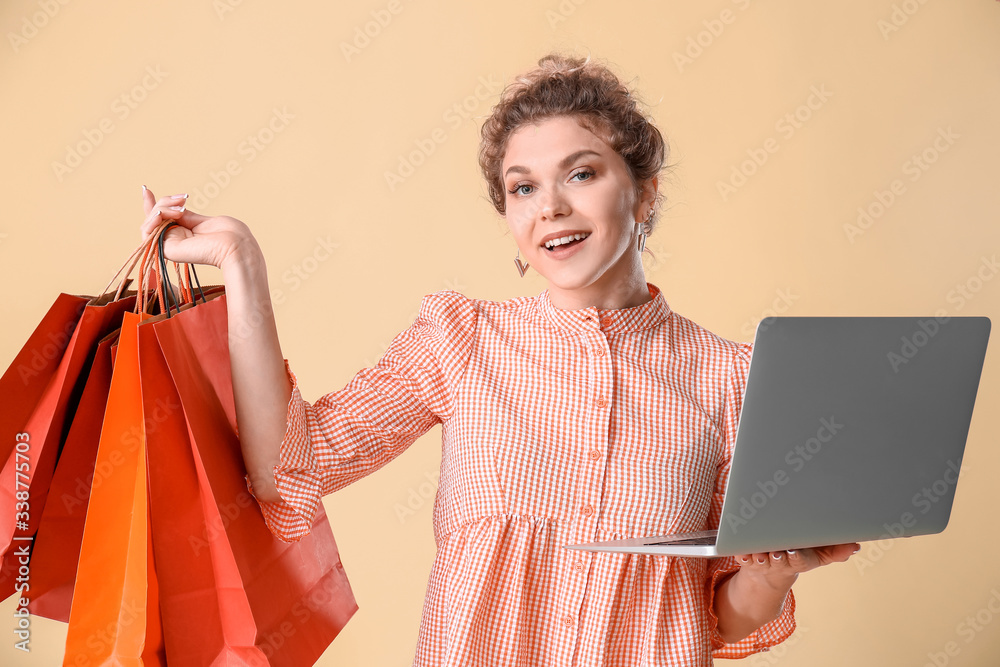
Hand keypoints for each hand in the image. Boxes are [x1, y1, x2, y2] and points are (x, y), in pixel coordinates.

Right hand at [139, 185, 259, 270]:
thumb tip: (170, 206)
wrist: (236, 246)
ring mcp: (169, 245)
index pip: (160, 218)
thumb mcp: (202, 219)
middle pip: (153, 217)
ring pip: (150, 222)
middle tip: (183, 199)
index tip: (145, 189)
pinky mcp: (167, 250)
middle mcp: (174, 240)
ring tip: (180, 208)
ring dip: (160, 209)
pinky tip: (164, 214)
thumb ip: (183, 216)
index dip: (151, 204)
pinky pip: (148, 232)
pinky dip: (153, 219)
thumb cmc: (228, 233)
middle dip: (163, 202)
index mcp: (183, 233)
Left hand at [734, 542, 860, 586]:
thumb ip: (835, 551)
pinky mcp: (747, 559)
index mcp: (797, 561)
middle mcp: (779, 562)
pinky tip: (741, 551)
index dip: (796, 557)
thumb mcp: (816, 556)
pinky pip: (742, 557)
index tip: (793, 552)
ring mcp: (762, 561)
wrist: (768, 576)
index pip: (798, 561)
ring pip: (760, 560)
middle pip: (779, 560)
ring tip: (759, 553)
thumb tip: (855, 546)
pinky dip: (741, 554)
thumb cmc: (796, 557)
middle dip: (778, 557)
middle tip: (777, 552)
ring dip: (759, 557)